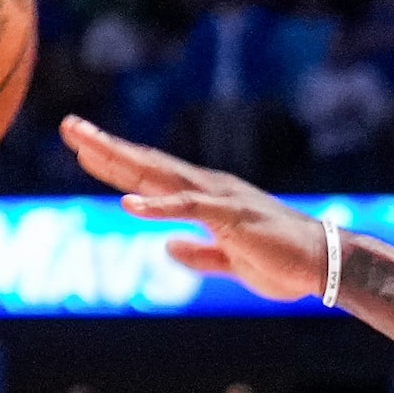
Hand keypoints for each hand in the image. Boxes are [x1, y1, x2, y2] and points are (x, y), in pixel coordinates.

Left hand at [60, 116, 328, 302]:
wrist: (325, 266)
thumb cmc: (285, 264)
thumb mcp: (232, 263)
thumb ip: (200, 254)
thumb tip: (168, 247)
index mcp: (206, 200)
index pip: (151, 178)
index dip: (116, 162)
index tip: (83, 147)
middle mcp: (208, 189)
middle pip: (147, 166)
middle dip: (106, 146)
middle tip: (68, 126)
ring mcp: (219, 199)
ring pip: (160, 176)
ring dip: (121, 161)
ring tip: (84, 146)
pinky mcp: (232, 216)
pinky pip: (189, 209)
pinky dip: (157, 206)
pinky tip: (127, 205)